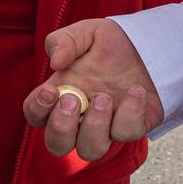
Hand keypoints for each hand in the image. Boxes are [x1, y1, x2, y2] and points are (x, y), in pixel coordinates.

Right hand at [23, 19, 163, 159]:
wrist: (147, 46)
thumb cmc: (109, 44)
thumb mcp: (84, 32)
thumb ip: (63, 40)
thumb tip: (55, 62)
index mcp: (60, 95)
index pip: (35, 115)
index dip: (37, 109)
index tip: (51, 91)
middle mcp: (79, 117)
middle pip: (57, 145)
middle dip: (61, 128)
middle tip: (74, 100)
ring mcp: (105, 127)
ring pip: (90, 151)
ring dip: (94, 127)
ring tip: (104, 98)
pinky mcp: (131, 127)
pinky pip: (126, 134)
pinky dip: (130, 113)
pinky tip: (135, 90)